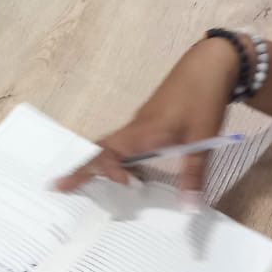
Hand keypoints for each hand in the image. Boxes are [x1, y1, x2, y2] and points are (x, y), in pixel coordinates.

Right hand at [55, 37, 238, 196]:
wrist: (210, 64)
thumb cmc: (203, 99)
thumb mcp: (202, 140)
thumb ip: (194, 175)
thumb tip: (189, 208)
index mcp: (142, 132)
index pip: (108, 153)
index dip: (109, 172)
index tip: (126, 186)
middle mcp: (136, 127)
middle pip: (101, 149)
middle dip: (82, 168)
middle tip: (60, 185)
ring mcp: (143, 122)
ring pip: (113, 145)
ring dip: (100, 163)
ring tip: (86, 180)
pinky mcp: (152, 120)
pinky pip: (125, 142)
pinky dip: (118, 157)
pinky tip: (130, 169)